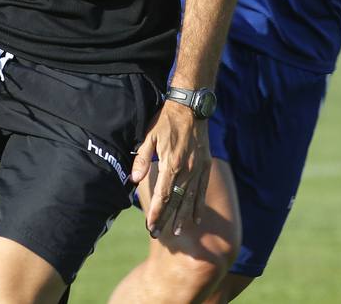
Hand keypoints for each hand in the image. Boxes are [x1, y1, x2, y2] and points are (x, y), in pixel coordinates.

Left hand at [130, 102, 210, 237]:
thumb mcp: (150, 136)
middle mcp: (186, 169)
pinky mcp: (206, 164)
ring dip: (183, 216)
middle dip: (167, 218)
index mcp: (171, 163)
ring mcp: (198, 168)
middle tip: (158, 233)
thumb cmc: (167, 120)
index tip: (150, 226)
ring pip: (190, 198)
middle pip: (176, 200)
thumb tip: (134, 179)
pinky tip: (196, 218)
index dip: (156, 212)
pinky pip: (203, 189)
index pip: (163, 195)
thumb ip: (143, 159)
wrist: (191, 106)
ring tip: (176, 231)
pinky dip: (199, 205)